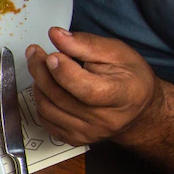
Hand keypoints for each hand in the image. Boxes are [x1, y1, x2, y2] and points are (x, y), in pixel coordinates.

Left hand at [26, 28, 163, 145]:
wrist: (138, 110)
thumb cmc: (130, 78)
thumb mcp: (116, 53)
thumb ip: (85, 43)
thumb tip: (56, 35)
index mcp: (122, 96)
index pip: (87, 90)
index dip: (64, 72)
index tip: (51, 55)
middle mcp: (105, 119)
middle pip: (60, 97)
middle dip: (41, 70)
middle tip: (36, 53)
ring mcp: (89, 132)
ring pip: (47, 108)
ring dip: (38, 84)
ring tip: (42, 68)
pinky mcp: (75, 139)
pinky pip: (45, 120)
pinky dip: (41, 101)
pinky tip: (47, 87)